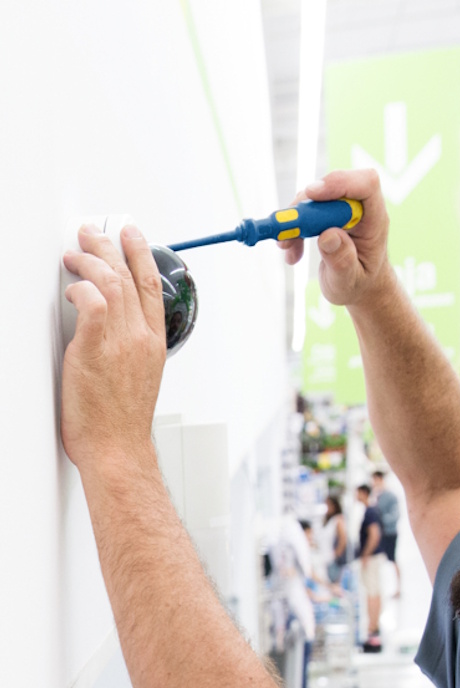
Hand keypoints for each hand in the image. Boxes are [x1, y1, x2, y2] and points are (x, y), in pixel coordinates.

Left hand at [61, 224, 165, 469]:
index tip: (131, 235)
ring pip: (111, 283)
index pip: (151, 286)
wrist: (116, 447)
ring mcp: (119, 342)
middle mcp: (140, 338)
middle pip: (129, 276)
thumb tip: (104, 322)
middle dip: (110, 245)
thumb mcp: (137, 376)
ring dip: (90, 260)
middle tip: (92, 232)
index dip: (141, 254)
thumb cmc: (121, 420)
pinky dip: (82, 288)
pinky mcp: (94, 350)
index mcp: (153, 342)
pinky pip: (92, 303)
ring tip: (73, 253)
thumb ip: (125, 344)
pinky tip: (71, 286)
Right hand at [279, 168, 395, 307]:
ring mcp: (341, 209)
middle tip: (287, 233)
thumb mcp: (350, 281)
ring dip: (294, 221)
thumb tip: (328, 236)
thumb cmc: (360, 284)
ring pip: (313, 199)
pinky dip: (292, 229)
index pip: (366, 184)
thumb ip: (342, 261)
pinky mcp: (326, 213)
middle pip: (332, 188)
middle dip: (305, 208)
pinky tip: (292, 253)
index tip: (312, 195)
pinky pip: (304, 210)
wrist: (358, 287)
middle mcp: (359, 208)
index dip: (339, 183)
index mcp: (374, 221)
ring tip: (288, 248)